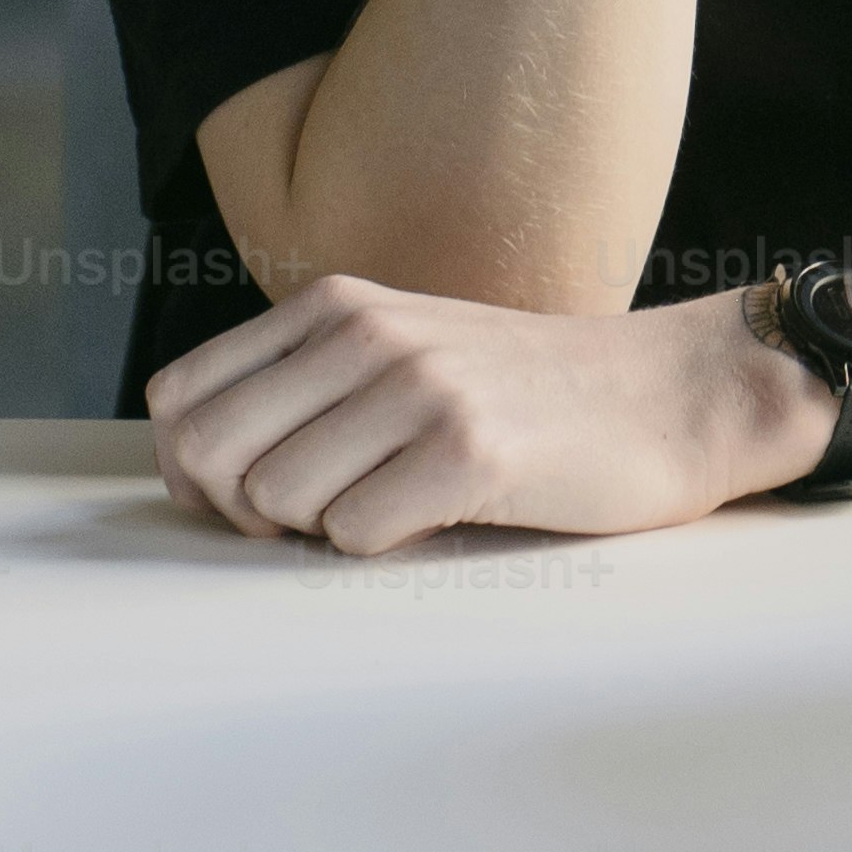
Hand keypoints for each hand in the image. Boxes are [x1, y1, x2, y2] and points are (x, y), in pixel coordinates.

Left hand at [145, 272, 831, 553]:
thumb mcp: (404, 349)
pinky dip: (388, 545)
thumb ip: (306, 384)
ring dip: (324, 529)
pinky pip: (354, 536)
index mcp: (337, 306)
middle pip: (212, 456)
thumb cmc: (529, 394)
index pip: (180, 398)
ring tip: (396, 504)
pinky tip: (445, 514)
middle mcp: (367, 334)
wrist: (671, 395)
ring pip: (277, 501)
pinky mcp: (469, 451)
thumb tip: (195, 469)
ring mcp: (419, 388)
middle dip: (244, 513)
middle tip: (314, 519)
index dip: (192, 470)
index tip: (248, 497)